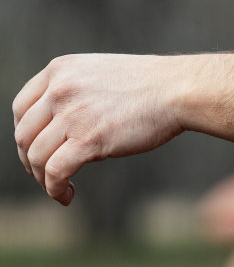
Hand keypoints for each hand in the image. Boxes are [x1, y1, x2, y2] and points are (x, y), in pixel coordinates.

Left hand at [13, 54, 186, 204]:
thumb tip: (58, 128)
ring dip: (42, 179)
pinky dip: (55, 189)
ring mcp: (72, 115)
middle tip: (45, 174)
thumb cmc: (149, 85)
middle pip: (24, 135)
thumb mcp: (100, 74)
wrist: (179, 90)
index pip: (21, 107)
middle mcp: (60, 90)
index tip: (36, 148)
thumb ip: (74, 92)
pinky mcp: (89, 139)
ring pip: (37, 156)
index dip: (25, 133)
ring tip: (59, 188)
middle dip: (30, 161)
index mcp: (60, 70)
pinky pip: (55, 172)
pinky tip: (66, 196)